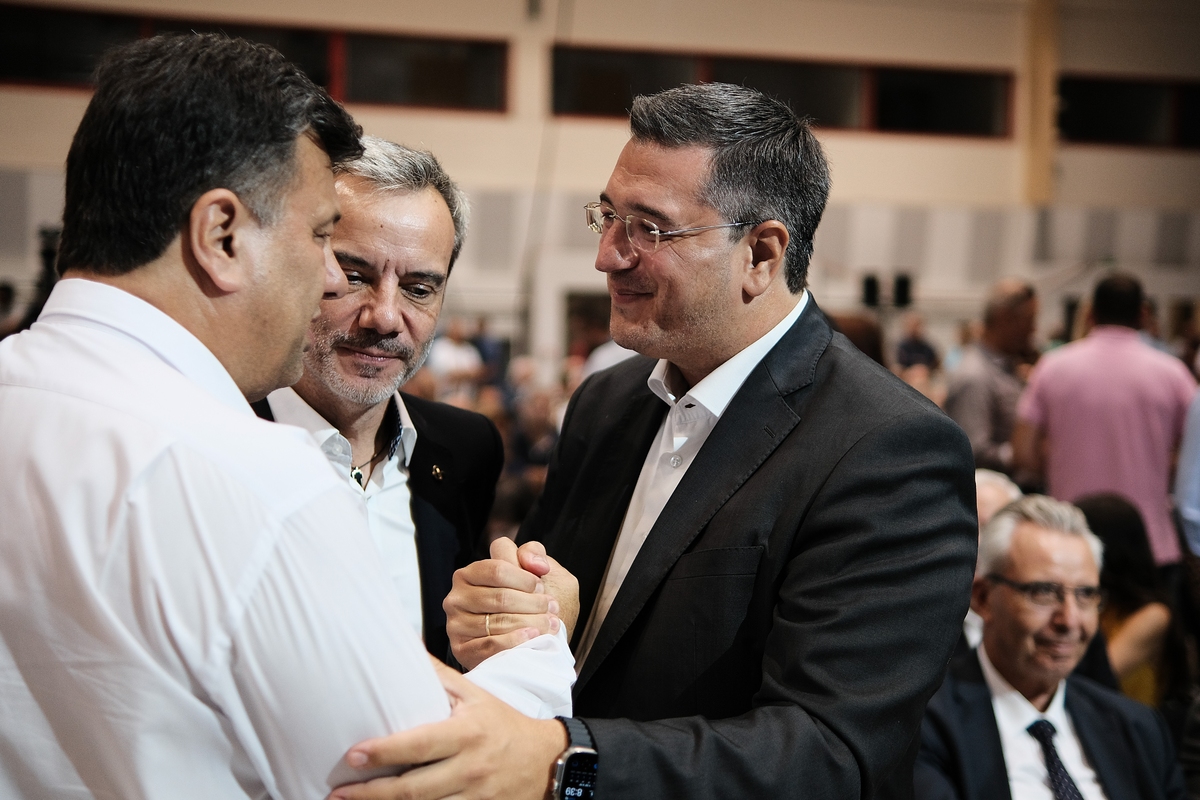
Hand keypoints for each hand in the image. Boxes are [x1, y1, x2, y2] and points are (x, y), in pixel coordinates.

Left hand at [328, 659, 566, 799]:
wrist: (545, 760)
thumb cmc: (501, 723)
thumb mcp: (474, 694)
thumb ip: (437, 675)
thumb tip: (405, 645)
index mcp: (467, 733)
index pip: (419, 745)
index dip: (384, 752)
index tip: (353, 755)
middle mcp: (470, 767)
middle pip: (414, 788)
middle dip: (372, 793)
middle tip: (338, 794)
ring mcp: (475, 797)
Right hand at [444, 539, 578, 669]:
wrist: (520, 644)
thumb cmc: (526, 602)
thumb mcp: (533, 572)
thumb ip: (533, 554)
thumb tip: (536, 565)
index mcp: (469, 573)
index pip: (497, 570)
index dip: (525, 579)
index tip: (542, 588)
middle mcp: (457, 597)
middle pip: (500, 598)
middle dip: (533, 603)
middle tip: (552, 608)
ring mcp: (456, 624)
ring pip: (496, 622)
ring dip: (530, 622)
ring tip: (549, 623)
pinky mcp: (461, 650)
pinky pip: (489, 645)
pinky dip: (514, 641)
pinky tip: (531, 637)